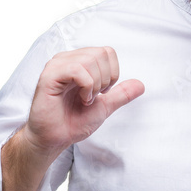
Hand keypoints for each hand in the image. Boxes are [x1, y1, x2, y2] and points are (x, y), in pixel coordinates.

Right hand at [22, 46, 144, 158]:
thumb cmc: (73, 122)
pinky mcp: (49, 76)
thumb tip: (141, 85)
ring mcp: (57, 66)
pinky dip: (86, 87)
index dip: (112, 74)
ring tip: (85, 99)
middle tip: (92, 97)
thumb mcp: (104, 107)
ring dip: (95, 85)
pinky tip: (82, 99)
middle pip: (101, 53)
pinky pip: (77, 70)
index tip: (101, 93)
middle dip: (105, 80)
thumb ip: (121, 94)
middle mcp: (67, 59)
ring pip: (90, 59)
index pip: (107, 52)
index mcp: (79, 62)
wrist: (56, 138)